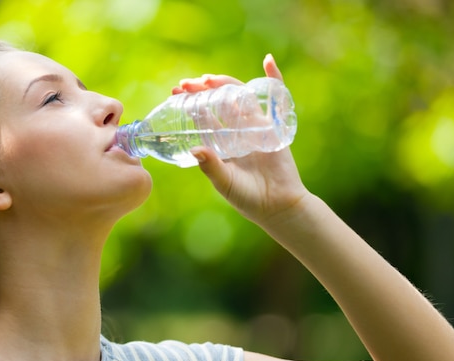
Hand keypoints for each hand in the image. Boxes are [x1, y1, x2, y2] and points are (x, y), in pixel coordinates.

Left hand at [173, 55, 309, 226]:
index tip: (175, 93)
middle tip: (185, 83)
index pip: (203, 117)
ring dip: (225, 83)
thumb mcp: (225, 183)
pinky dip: (274, 78)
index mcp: (221, 144)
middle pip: (218, 102)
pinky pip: (276, 98)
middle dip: (202, 91)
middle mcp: (236, 132)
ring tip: (208, 78)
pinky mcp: (274, 126)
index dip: (190, 104)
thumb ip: (212, 167)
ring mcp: (255, 127)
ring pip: (239, 97)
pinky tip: (268, 61)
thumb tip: (195, 149)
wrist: (278, 207)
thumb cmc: (248, 198)